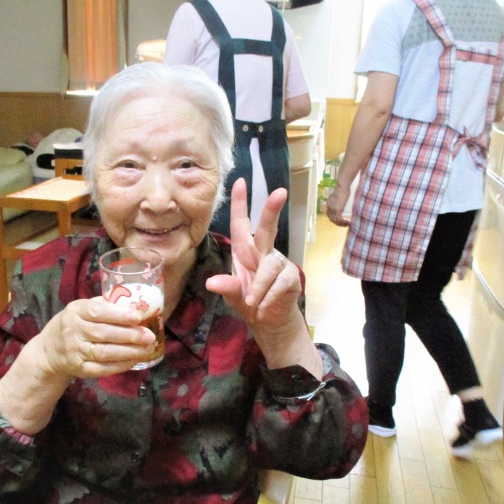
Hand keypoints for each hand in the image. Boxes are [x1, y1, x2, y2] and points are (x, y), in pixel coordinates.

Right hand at [36, 297, 156, 379]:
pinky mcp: (79, 369)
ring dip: (129, 352)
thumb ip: (104, 305)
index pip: (97, 312)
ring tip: (147, 348)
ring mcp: (75, 352)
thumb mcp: (81, 309)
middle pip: (104, 333)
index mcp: (76, 311)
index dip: (119, 315)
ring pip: (105, 353)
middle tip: (149, 336)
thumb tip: (135, 303)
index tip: (138, 317)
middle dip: (130, 335)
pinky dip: (120, 365)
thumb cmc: (73, 325)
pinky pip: (102, 368)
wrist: (49, 351)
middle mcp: (73, 331)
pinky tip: (134, 360)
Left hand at [205, 178, 301, 331]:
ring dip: (259, 286)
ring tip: (253, 302)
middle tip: (280, 191)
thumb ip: (226, 288)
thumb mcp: (234, 296)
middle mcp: (263, 252)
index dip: (239, 203)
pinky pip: (279, 283)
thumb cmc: (250, 302)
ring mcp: (279, 264)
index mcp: (245, 252)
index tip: (240, 182)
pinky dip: (269, 297)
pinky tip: (264, 306)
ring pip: (269, 267)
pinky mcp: (291, 278)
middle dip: (272, 210)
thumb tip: (212, 282)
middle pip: (268, 227)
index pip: (241, 224)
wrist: (270, 322)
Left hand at [326, 180, 351, 226]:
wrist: (342, 186)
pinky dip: (343, 223)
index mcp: (328, 204)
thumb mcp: (338, 196)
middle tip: (344, 224)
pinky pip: (339, 219)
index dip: (334, 219)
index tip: (340, 221)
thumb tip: (341, 203)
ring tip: (347, 224)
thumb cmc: (342, 188)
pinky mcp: (337, 210)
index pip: (329, 215)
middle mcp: (329, 207)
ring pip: (335, 221)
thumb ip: (338, 200)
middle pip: (331, 219)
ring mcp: (332, 209)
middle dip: (337, 223)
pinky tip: (348, 222)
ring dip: (341, 224)